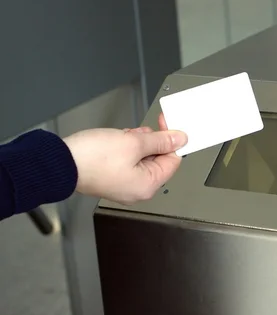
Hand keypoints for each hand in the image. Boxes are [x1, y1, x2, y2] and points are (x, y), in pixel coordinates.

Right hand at [63, 114, 187, 204]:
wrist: (58, 162)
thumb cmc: (91, 158)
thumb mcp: (134, 143)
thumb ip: (160, 140)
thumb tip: (179, 139)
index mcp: (148, 186)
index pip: (173, 160)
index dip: (172, 140)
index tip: (168, 124)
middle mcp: (137, 190)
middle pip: (158, 160)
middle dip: (152, 141)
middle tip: (141, 130)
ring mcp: (124, 185)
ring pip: (142, 158)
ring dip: (137, 142)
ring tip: (124, 136)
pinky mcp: (112, 177)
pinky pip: (128, 160)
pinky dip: (125, 148)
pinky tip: (117, 140)